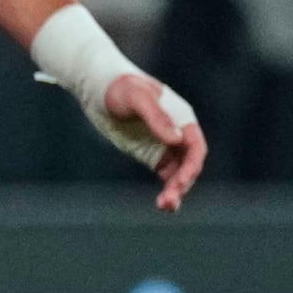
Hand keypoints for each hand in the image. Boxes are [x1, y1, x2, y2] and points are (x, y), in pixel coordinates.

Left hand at [102, 74, 206, 210]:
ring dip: (176, 191)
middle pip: (188, 165)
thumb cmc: (119, 86)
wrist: (97, 85)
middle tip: (168, 202)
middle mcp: (177, 134)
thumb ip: (156, 116)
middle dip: (182, 184)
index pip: (195, 147)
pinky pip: (165, 175)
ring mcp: (164, 145)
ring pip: (178, 173)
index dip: (191, 166)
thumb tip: (176, 139)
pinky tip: (162, 203)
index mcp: (182, 119)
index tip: (181, 182)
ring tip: (165, 207)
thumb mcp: (136, 97)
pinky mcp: (150, 153)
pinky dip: (166, 188)